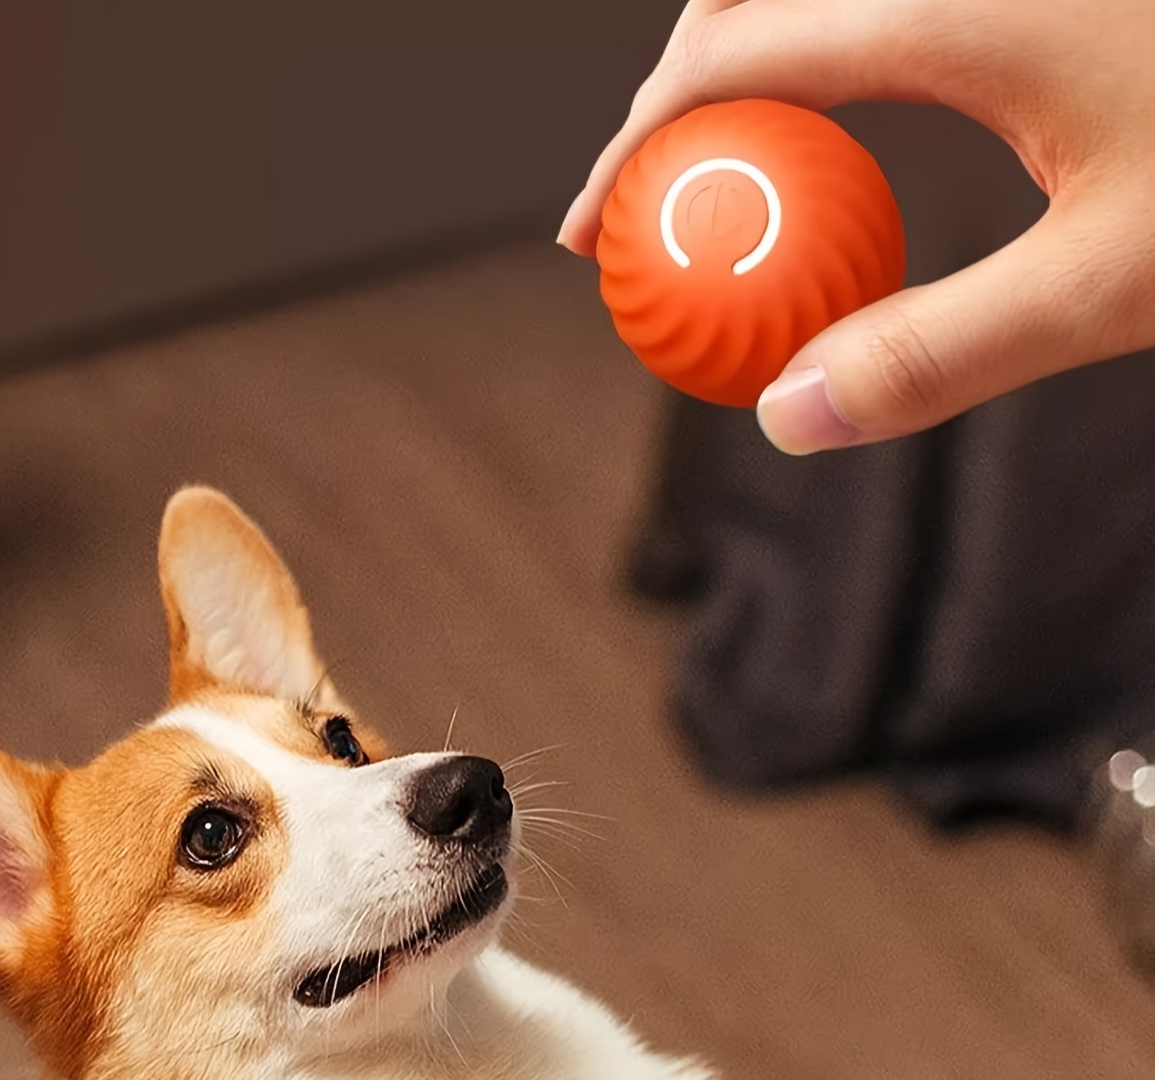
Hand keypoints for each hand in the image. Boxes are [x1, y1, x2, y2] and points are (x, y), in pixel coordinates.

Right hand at [558, 0, 1154, 451]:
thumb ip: (934, 356)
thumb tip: (786, 422)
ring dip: (751, 59)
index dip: (635, 152)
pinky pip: (890, 3)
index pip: (731, 60)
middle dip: (676, 94)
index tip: (593, 235)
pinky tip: (855, 116)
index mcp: (958, 0)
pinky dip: (835, 53)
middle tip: (651, 199)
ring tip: (730, 166)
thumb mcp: (1110, 285)